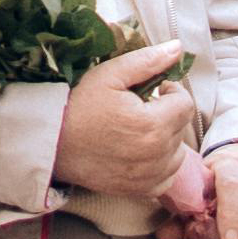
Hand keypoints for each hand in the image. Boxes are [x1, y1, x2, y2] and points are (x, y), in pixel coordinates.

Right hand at [52, 42, 194, 196]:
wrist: (52, 144)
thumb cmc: (79, 106)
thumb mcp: (110, 74)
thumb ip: (147, 61)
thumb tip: (178, 48)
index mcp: (153, 124)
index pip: (185, 104)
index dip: (172, 91)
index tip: (154, 90)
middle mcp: (156, 154)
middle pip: (181, 127)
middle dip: (167, 113)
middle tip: (141, 108)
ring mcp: (149, 176)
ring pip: (178, 152)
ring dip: (167, 139)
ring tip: (140, 129)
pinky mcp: (139, 190)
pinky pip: (167, 176)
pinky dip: (161, 164)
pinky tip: (141, 152)